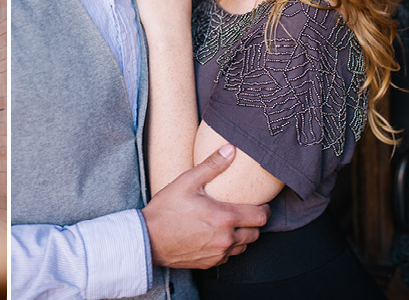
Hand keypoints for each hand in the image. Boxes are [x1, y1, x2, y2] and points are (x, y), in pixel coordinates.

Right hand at [141, 145, 269, 268]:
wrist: (148, 239)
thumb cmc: (166, 210)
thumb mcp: (187, 182)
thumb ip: (212, 165)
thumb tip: (230, 149)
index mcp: (225, 218)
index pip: (260, 217)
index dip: (265, 209)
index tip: (262, 204)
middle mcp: (226, 239)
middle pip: (256, 233)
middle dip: (254, 222)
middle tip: (245, 212)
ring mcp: (218, 253)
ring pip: (244, 246)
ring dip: (242, 235)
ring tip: (232, 224)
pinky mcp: (210, 263)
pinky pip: (229, 256)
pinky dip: (228, 246)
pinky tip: (217, 236)